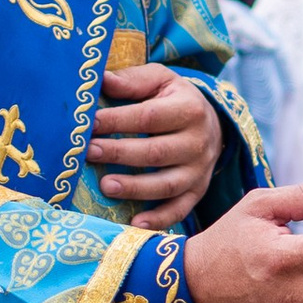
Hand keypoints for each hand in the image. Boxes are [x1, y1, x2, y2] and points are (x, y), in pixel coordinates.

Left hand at [91, 62, 221, 229]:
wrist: (213, 124)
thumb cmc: (175, 100)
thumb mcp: (160, 81)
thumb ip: (132, 81)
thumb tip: (101, 79)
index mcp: (189, 109)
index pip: (150, 117)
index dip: (118, 120)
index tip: (89, 123)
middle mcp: (198, 142)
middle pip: (156, 152)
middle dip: (120, 153)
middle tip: (89, 152)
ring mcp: (199, 171)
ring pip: (166, 184)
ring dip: (135, 188)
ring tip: (105, 186)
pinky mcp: (197, 192)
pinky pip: (179, 209)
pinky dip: (159, 219)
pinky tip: (135, 224)